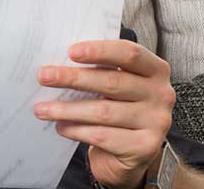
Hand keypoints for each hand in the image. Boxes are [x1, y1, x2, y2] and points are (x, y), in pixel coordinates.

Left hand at [34, 40, 174, 188]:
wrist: (132, 153)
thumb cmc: (119, 108)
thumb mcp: (117, 85)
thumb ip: (100, 70)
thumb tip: (59, 61)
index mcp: (156, 70)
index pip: (130, 54)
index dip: (100, 50)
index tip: (71, 51)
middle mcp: (162, 94)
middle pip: (113, 82)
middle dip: (73, 78)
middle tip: (44, 76)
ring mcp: (157, 122)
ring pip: (104, 111)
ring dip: (68, 109)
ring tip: (42, 108)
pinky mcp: (145, 146)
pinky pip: (104, 135)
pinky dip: (77, 130)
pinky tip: (61, 127)